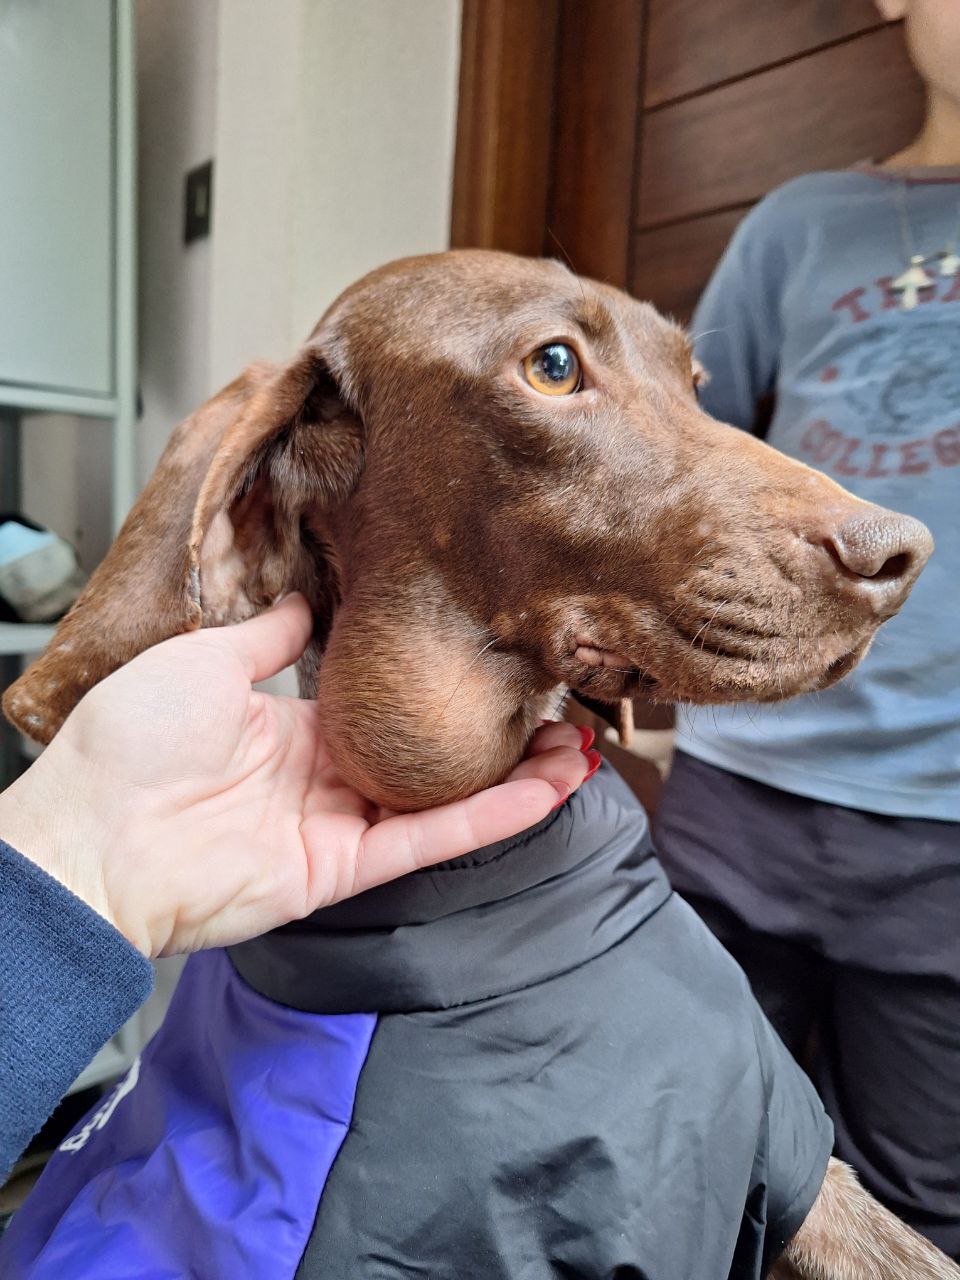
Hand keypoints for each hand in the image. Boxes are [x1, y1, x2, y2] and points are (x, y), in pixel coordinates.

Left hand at [0, 595, 589, 957]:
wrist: (92, 840)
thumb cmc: (127, 745)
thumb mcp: (203, 660)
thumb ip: (267, 638)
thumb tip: (307, 607)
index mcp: (288, 725)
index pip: (383, 701)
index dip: (437, 682)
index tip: (487, 654)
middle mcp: (322, 775)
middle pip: (428, 753)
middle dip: (492, 731)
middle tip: (552, 702)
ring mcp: (337, 824)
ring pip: (445, 798)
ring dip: (513, 776)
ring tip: (575, 745)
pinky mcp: (344, 867)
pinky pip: (431, 839)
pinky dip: (491, 816)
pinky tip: (547, 788)